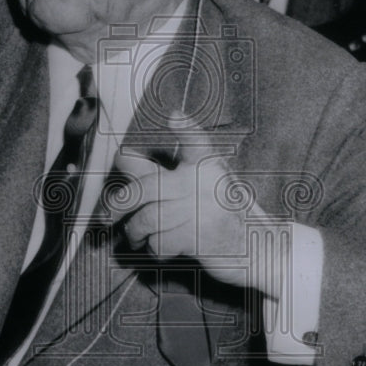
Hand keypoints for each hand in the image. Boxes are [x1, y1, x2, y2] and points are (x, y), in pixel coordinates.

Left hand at [112, 113, 280, 298]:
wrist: (256, 247)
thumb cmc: (220, 213)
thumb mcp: (203, 183)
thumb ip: (164, 172)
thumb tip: (124, 160)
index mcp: (208, 166)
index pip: (197, 142)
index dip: (186, 128)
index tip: (174, 117)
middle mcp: (203, 184)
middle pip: (146, 188)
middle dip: (119, 203)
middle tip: (110, 213)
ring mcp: (200, 211)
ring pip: (147, 219)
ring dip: (134, 231)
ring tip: (136, 235)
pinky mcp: (198, 237)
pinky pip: (160, 241)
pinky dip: (154, 248)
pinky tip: (160, 248)